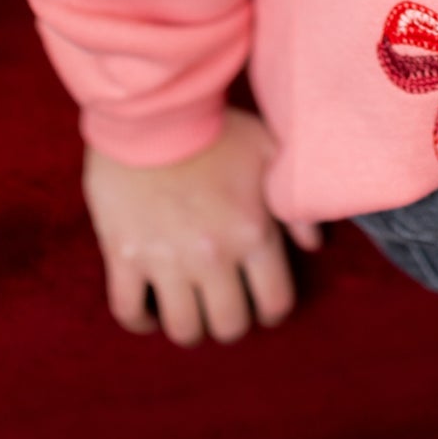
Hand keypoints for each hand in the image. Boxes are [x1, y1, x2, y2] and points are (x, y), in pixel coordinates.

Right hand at [81, 108, 322, 345]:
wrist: (151, 110)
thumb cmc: (215, 128)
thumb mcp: (269, 151)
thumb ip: (295, 204)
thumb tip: (313, 245)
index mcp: (251, 232)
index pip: (274, 304)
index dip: (271, 311)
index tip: (261, 303)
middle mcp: (212, 255)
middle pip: (228, 325)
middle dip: (229, 321)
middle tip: (222, 304)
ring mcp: (165, 259)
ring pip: (182, 329)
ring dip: (189, 326)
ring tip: (188, 308)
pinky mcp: (124, 256)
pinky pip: (129, 311)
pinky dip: (140, 319)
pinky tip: (149, 308)